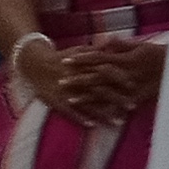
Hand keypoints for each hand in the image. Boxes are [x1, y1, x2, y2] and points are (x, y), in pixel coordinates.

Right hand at [26, 38, 151, 124]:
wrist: (34, 63)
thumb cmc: (63, 57)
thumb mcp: (80, 50)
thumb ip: (98, 50)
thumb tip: (116, 42)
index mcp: (83, 65)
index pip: (105, 71)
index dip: (119, 78)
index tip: (133, 86)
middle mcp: (76, 78)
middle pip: (100, 89)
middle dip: (117, 98)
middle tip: (133, 106)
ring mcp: (66, 91)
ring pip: (88, 103)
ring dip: (103, 113)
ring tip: (119, 122)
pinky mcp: (56, 101)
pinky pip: (69, 111)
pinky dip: (80, 118)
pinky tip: (93, 126)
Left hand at [73, 39, 165, 119]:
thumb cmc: (163, 55)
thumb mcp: (143, 46)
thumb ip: (123, 45)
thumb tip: (107, 39)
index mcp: (126, 59)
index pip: (100, 58)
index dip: (83, 58)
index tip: (68, 59)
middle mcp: (126, 73)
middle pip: (97, 76)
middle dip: (78, 78)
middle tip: (60, 80)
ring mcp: (131, 86)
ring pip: (105, 92)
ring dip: (87, 95)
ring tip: (70, 98)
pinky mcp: (137, 97)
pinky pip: (118, 105)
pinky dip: (105, 110)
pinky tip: (94, 115)